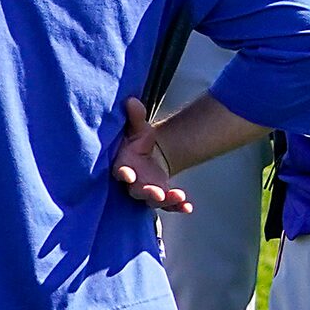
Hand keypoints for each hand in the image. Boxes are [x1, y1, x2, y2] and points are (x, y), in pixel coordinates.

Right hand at [112, 97, 189, 211]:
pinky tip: (188, 208)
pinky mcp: (161, 196)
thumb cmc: (137, 142)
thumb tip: (132, 101)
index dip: (124, 174)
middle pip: (137, 191)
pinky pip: (168, 205)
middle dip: (148, 193)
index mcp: (124, 166)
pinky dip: (178, 207)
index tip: (128, 175)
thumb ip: (135, 117)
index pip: (121, 172)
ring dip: (166, 201)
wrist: (149, 155)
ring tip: (180, 197)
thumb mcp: (138, 128)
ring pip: (154, 200)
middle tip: (157, 193)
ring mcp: (147, 191)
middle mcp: (134, 182)